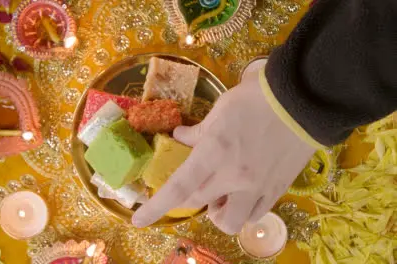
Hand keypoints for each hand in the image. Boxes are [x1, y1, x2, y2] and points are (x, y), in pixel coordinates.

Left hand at [132, 59, 314, 233]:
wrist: (302, 101)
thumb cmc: (255, 99)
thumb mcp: (219, 110)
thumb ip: (198, 131)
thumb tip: (180, 137)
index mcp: (214, 153)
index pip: (179, 187)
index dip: (156, 207)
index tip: (138, 220)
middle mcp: (234, 177)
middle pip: (200, 203)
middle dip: (189, 199)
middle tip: (193, 185)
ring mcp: (257, 187)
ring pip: (231, 222)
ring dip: (219, 213)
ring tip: (222, 195)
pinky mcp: (277, 189)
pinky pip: (256, 214)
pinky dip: (244, 210)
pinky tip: (244, 194)